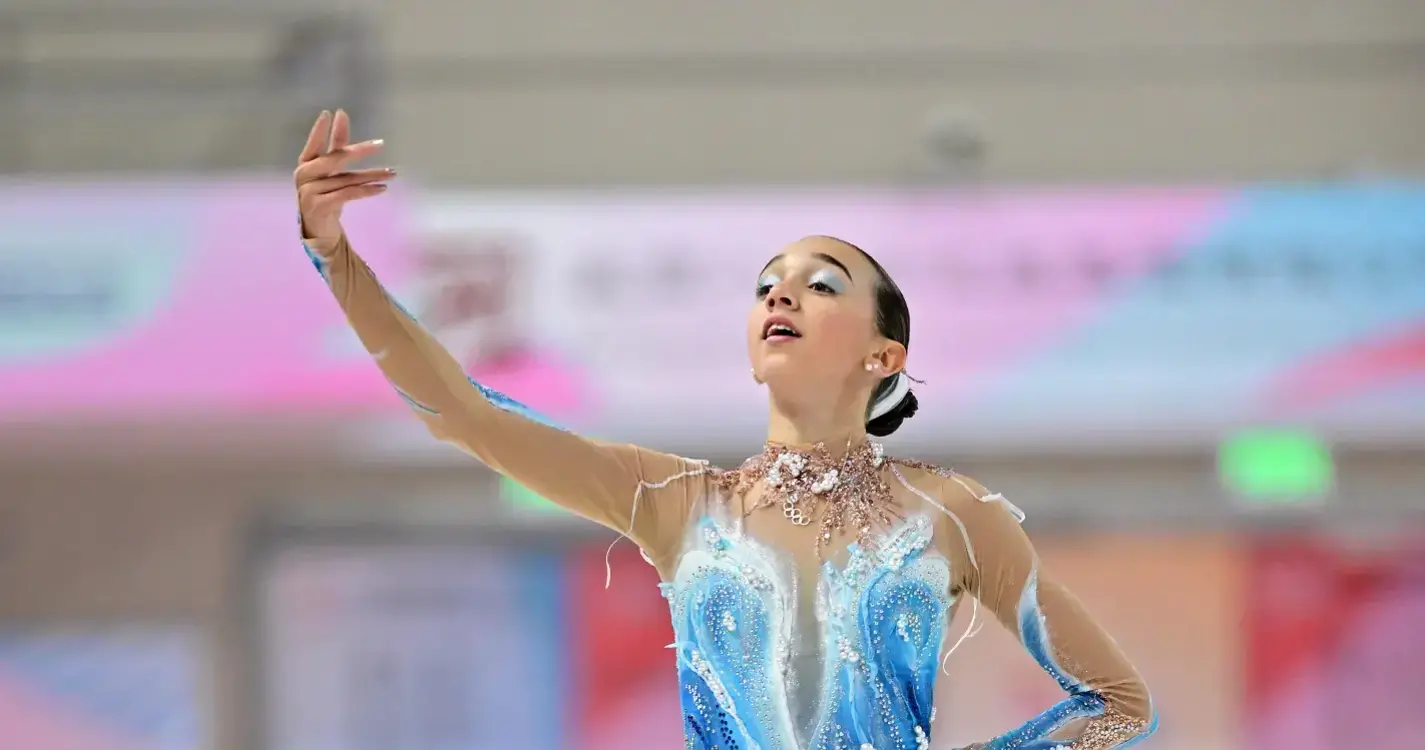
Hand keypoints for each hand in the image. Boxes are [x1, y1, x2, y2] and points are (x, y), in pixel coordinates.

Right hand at [294, 109, 394, 239]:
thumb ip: (337, 146)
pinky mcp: (319, 206)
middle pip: (335, 159)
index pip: (314, 144)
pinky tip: (382, 188)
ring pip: (347, 179)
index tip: (333, 113)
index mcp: (305, 164)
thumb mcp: (332, 172)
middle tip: (381, 144)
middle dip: (359, 151)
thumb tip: (342, 116)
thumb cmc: (327, 196)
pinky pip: (347, 194)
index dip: (322, 129)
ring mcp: (309, 191)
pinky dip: (366, 191)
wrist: (320, 231)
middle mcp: (304, 176)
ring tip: (392, 173)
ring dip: (372, 176)